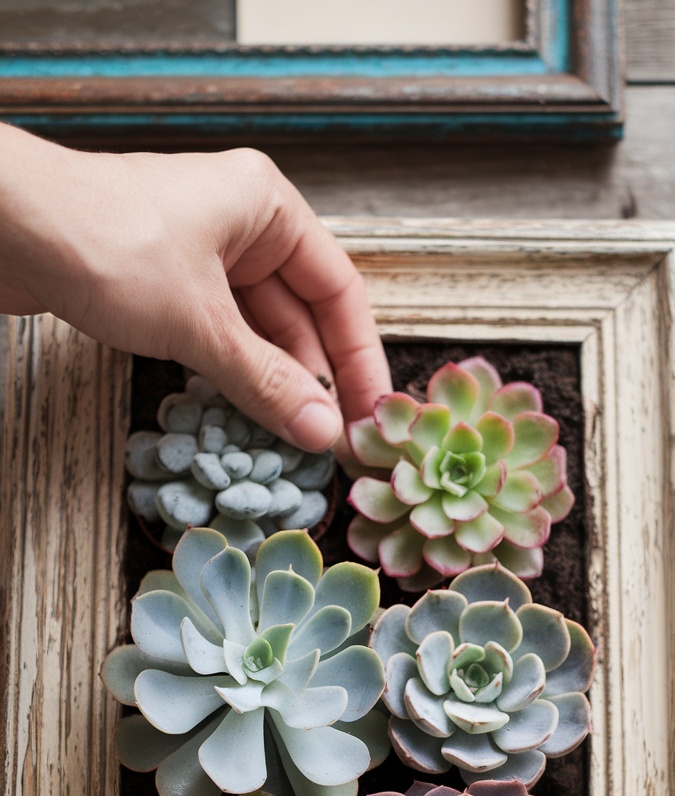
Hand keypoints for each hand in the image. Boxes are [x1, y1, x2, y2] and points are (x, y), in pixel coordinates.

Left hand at [0, 125, 390, 453]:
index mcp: (266, 208)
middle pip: (299, 315)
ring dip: (272, 384)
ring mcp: (199, 256)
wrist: (5, 225)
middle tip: (330, 442)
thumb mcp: (199, 324)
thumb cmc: (104, 244)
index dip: (359, 358)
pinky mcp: (161, 285)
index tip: (372, 413)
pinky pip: (216, 338)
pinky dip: (231, 376)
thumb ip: (264, 383)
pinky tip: (244, 417)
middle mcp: (240, 226)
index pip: (339, 290)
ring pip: (256, 331)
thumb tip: (320, 431)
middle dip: (313, 380)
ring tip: (292, 441)